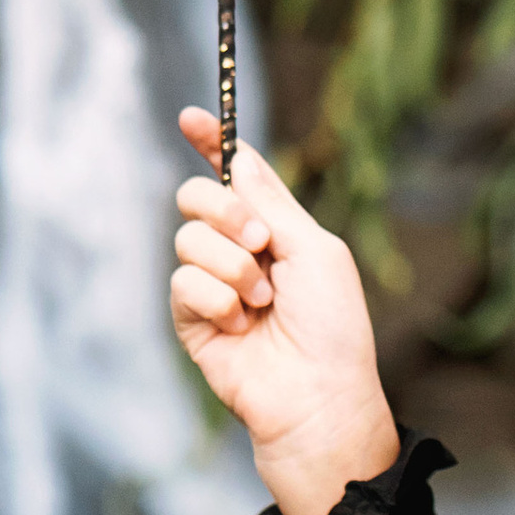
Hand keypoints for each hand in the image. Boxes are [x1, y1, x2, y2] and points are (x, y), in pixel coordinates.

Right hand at [168, 106, 399, 514]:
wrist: (317, 396)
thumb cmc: (333, 327)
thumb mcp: (314, 249)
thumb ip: (271, 201)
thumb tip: (239, 155)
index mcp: (276, 231)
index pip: (234, 177)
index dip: (210, 144)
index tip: (190, 117)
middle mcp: (239, 253)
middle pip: (196, 198)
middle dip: (224, 209)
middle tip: (261, 242)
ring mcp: (213, 287)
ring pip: (187, 239)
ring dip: (231, 266)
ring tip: (264, 302)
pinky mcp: (192, 321)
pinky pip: (181, 283)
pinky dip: (216, 298)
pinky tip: (241, 324)